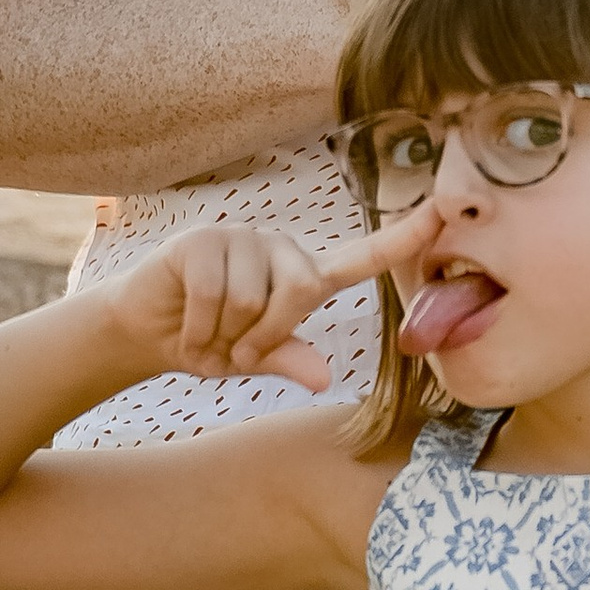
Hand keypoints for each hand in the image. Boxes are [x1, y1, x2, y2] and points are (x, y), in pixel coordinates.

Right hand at [97, 207, 438, 392]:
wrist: (145, 333)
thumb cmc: (212, 342)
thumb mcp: (255, 358)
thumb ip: (290, 359)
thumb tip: (325, 377)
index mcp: (305, 276)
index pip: (364, 257)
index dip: (405, 237)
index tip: (444, 212)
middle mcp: (280, 248)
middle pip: (302, 291)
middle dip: (267, 334)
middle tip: (239, 350)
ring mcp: (241, 237)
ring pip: (252, 298)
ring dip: (227, 334)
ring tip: (210, 332)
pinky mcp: (202, 239)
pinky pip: (212, 294)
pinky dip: (200, 327)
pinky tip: (188, 328)